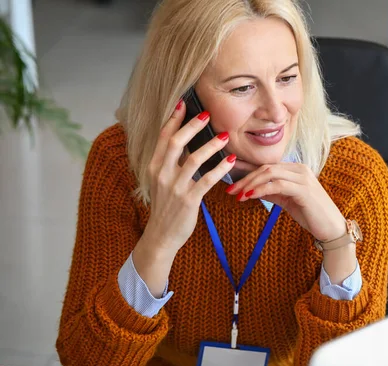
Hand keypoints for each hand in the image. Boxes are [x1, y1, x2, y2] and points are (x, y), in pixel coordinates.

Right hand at [132, 100, 235, 295]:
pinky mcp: (189, 200)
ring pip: (194, 159)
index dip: (174, 119)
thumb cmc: (166, 207)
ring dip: (211, 145)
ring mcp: (175, 187)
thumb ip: (171, 163)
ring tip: (226, 136)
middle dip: (192, 125)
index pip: (163, 137)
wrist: (161, 236)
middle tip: (208, 114)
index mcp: (154, 166)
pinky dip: (220, 169)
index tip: (184, 103)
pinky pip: (207, 180)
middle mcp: (162, 174)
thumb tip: (186, 143)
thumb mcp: (162, 182)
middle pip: (176, 142)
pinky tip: (231, 161)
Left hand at [226, 163, 346, 241]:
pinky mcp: (304, 189)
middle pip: (266, 167)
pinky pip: (277, 185)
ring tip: (237, 194)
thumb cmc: (311, 215)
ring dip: (250, 183)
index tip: (230, 177)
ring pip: (270, 173)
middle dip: (245, 178)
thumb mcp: (287, 201)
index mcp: (296, 169)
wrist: (331, 228)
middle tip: (230, 189)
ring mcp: (303, 178)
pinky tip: (249, 196)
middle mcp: (300, 169)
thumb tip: (251, 190)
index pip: (267, 165)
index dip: (247, 170)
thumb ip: (272, 192)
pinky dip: (261, 190)